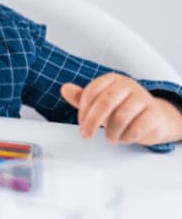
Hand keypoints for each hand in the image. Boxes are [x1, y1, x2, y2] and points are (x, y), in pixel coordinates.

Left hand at [61, 73, 181, 145]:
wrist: (154, 118)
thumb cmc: (122, 109)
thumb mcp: (100, 103)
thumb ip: (81, 97)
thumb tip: (64, 89)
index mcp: (112, 80)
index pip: (92, 91)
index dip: (83, 109)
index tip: (81, 122)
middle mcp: (128, 86)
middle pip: (106, 101)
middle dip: (93, 121)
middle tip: (86, 135)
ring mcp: (143, 98)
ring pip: (121, 116)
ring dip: (111, 132)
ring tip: (110, 138)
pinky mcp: (154, 113)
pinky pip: (137, 127)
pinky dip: (126, 136)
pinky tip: (124, 138)